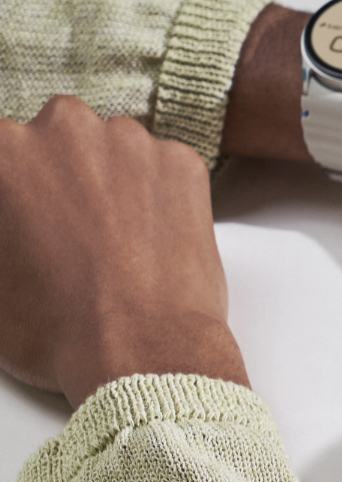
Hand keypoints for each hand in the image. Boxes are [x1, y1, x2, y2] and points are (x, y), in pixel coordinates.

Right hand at [0, 97, 245, 406]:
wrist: (143, 352)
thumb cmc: (57, 329)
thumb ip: (0, 231)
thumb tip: (13, 224)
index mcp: (3, 151)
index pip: (7, 156)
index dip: (18, 196)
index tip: (31, 220)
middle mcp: (65, 129)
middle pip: (58, 138)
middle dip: (63, 175)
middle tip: (71, 231)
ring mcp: (131, 141)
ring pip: (115, 148)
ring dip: (113, 179)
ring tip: (117, 241)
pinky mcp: (183, 162)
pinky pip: (165, 167)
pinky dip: (161, 193)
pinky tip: (154, 239)